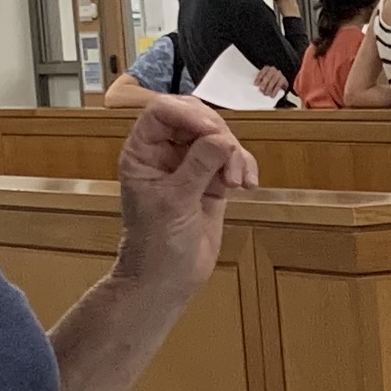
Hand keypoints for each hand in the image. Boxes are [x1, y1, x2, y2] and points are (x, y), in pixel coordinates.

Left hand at [114, 91, 255, 298]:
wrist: (168, 278)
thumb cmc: (156, 243)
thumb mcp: (175, 201)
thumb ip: (199, 165)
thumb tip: (222, 138)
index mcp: (142, 152)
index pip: (161, 112)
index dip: (188, 114)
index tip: (212, 131)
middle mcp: (165, 153)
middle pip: (195, 119)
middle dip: (218, 135)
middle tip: (229, 157)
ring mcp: (190, 166)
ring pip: (218, 138)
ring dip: (234, 155)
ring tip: (237, 182)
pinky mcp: (212, 181)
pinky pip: (232, 159)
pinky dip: (244, 166)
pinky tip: (248, 184)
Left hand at [252, 65, 287, 99]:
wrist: (281, 82)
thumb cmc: (270, 80)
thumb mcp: (265, 79)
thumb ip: (261, 81)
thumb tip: (257, 86)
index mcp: (267, 68)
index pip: (262, 72)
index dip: (259, 78)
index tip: (256, 84)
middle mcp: (273, 70)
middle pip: (268, 76)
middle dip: (264, 83)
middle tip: (261, 89)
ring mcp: (279, 74)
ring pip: (273, 81)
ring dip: (269, 88)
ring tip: (266, 93)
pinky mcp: (283, 79)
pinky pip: (278, 85)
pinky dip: (275, 91)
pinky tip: (272, 95)